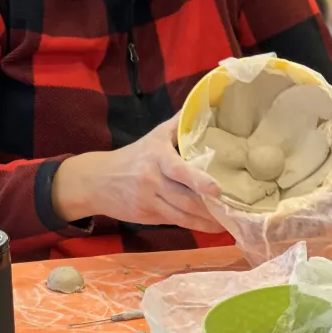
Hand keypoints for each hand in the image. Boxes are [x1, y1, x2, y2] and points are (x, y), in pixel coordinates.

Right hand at [52, 114, 224, 232]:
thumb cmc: (133, 155)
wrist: (96, 181)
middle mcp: (152, 179)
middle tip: (234, 211)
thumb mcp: (154, 136)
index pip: (178, 169)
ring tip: (227, 223)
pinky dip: (194, 226)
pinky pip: (174, 221)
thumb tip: (203, 105)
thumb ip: (178, 124)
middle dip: (209, 208)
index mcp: (156, 156)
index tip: (217, 189)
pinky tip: (210, 228)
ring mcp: (149, 200)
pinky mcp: (147, 215)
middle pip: (184, 198)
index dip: (197, 180)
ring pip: (182, 215)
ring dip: (206, 221)